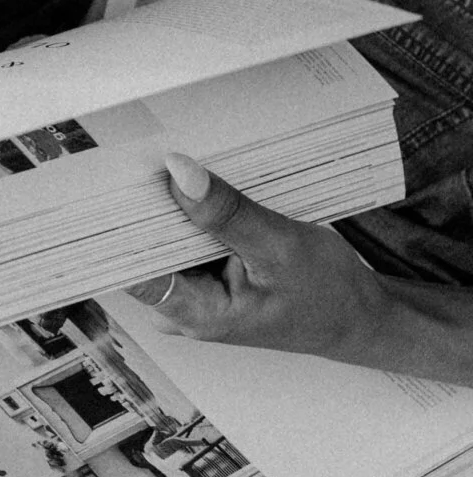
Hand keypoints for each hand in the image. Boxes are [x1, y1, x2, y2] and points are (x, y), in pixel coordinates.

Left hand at [129, 153, 390, 363]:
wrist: (356, 317)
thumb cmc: (327, 294)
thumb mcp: (280, 246)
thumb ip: (226, 213)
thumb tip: (179, 173)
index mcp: (193, 314)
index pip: (132, 266)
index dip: (121, 221)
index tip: (120, 178)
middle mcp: (181, 309)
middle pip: (143, 249)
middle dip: (151, 205)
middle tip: (153, 158)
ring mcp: (191, 295)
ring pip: (163, 241)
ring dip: (172, 207)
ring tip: (179, 168)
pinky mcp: (203, 280)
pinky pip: (182, 241)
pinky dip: (191, 215)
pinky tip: (200, 190)